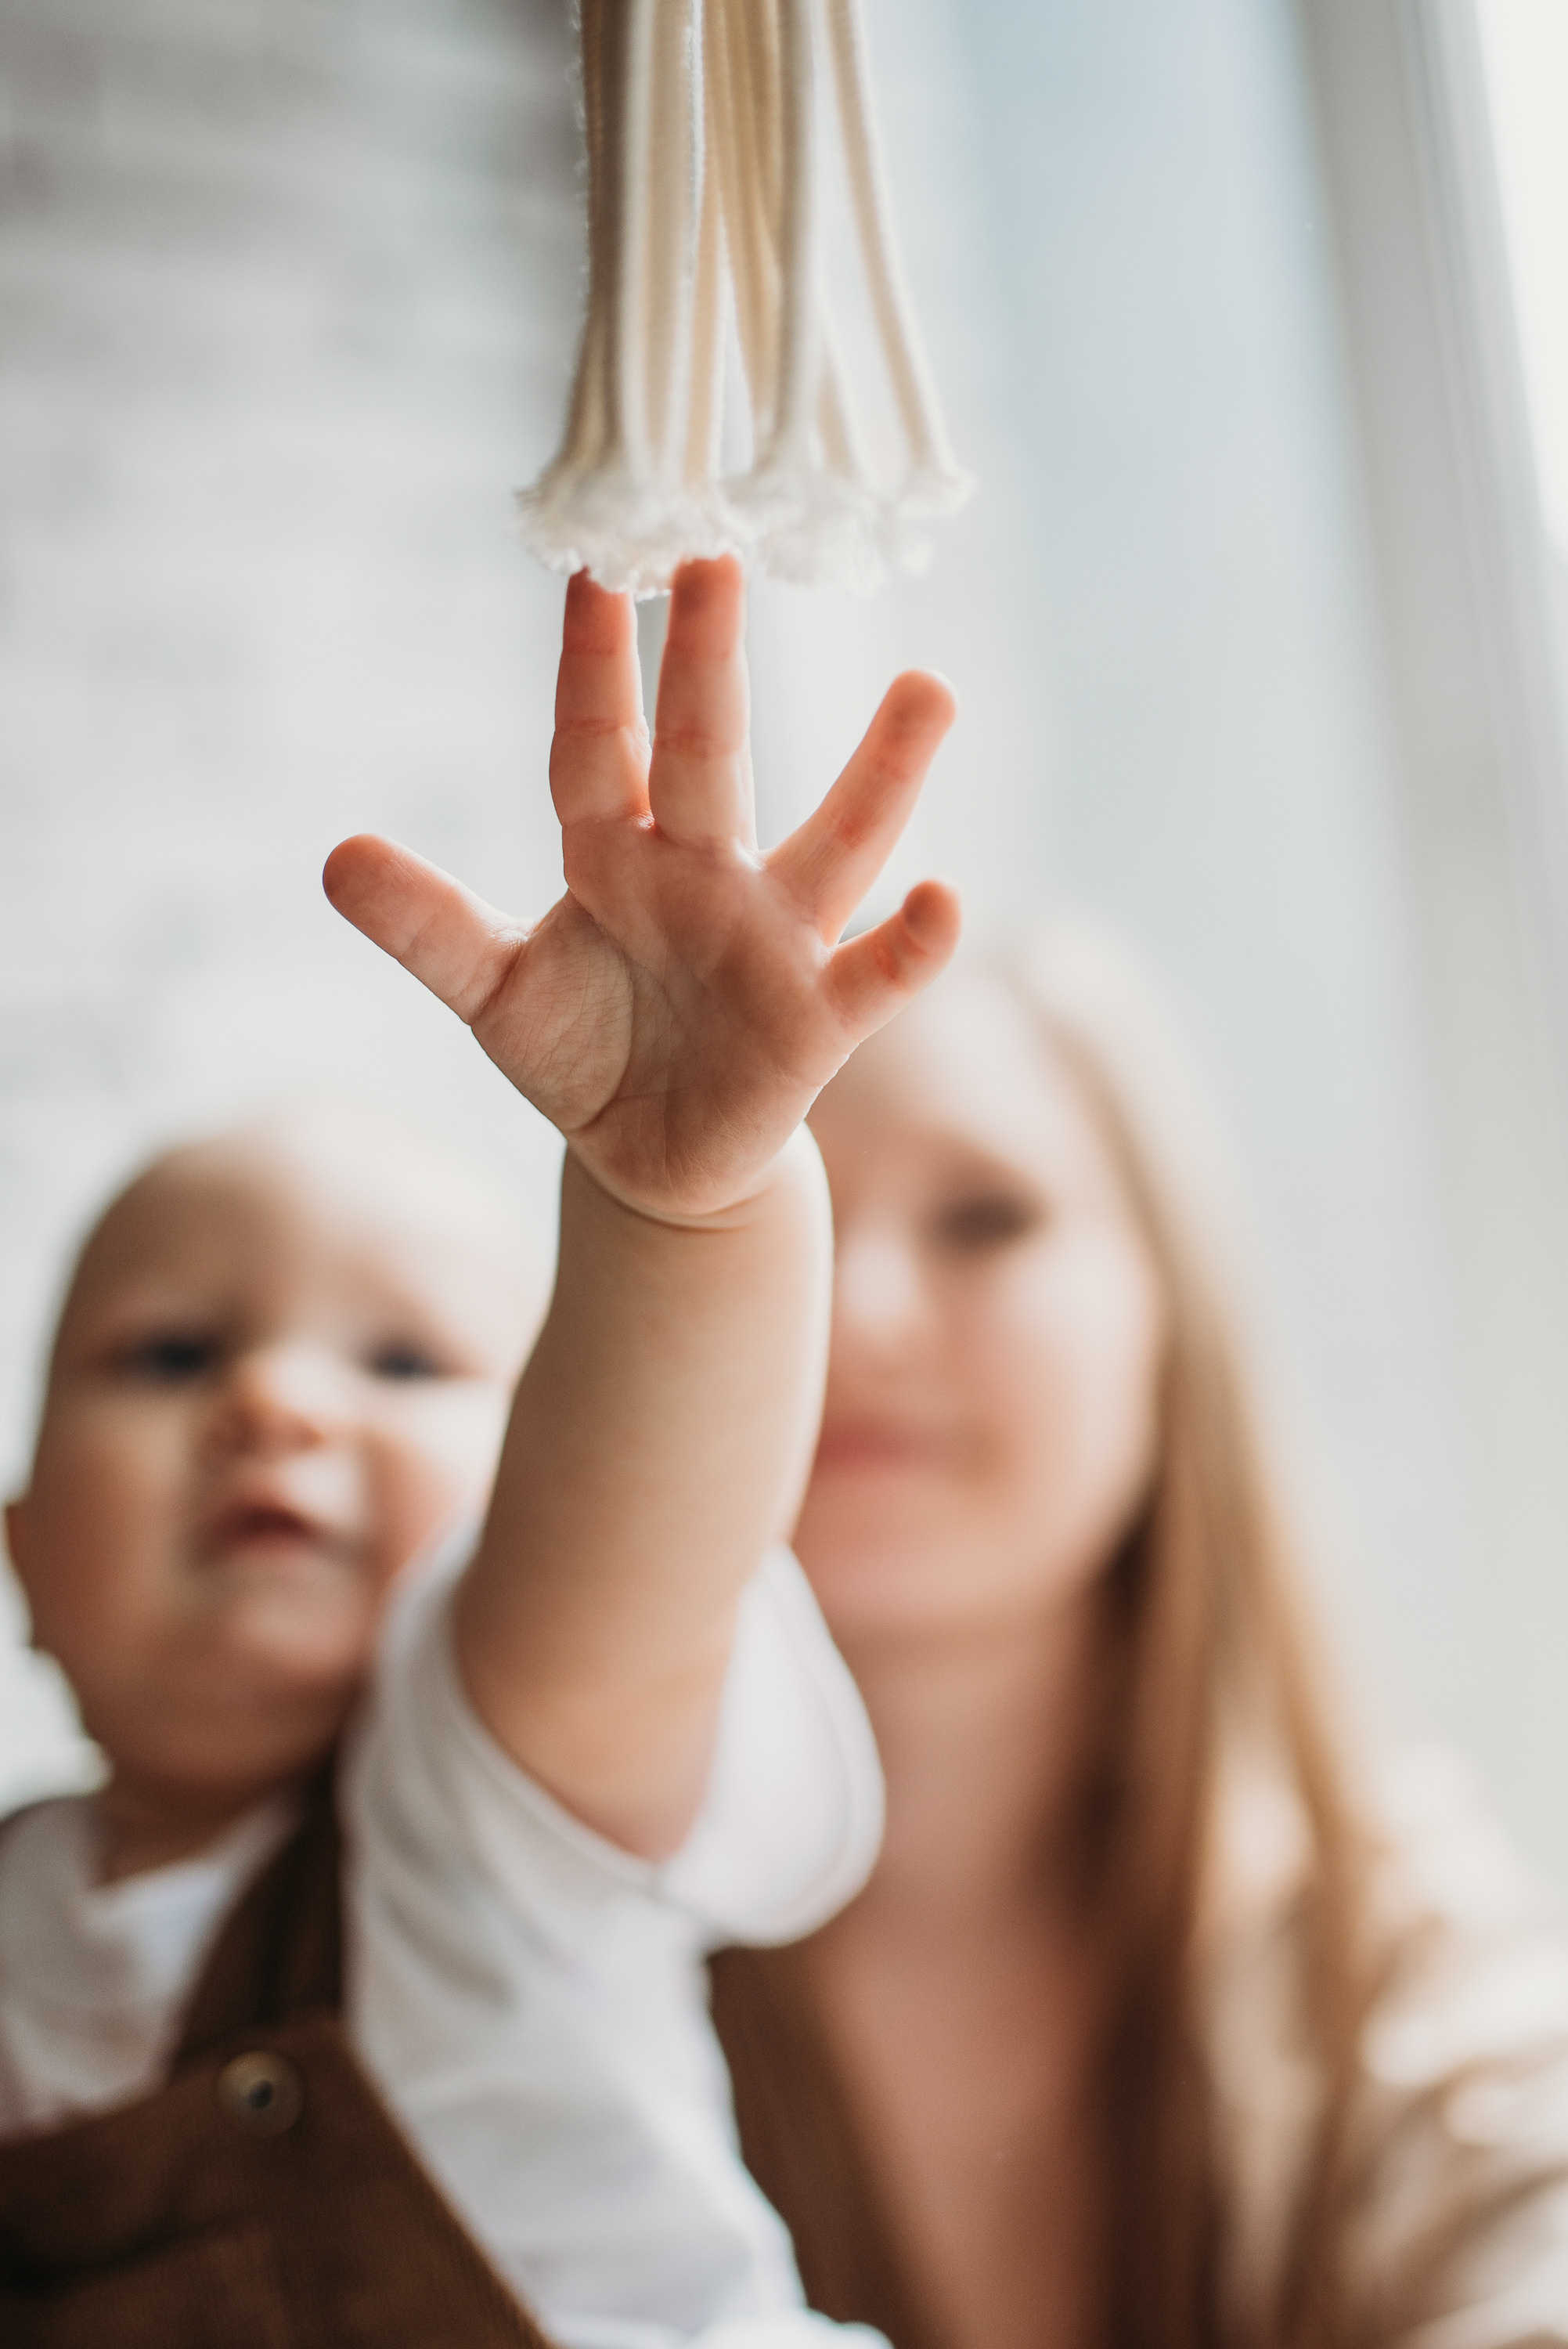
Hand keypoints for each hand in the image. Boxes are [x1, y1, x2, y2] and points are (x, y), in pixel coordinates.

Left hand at [324, 556, 958, 1220]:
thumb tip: (334, 855)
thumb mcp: (491, 992)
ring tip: (927, 688)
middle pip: (705, 757)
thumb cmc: (584, 1051)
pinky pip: (876, 975)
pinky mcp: (819, 1021)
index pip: (594, 745)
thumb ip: (426, 926)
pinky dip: (914, 943)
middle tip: (716, 553)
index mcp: (616, 855)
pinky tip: (945, 899)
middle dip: (707, 662)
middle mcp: (704, 874)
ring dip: (881, 773)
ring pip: (833, 843)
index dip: (586, 666)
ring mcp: (772, 940)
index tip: (584, 566)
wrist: (655, 1158)